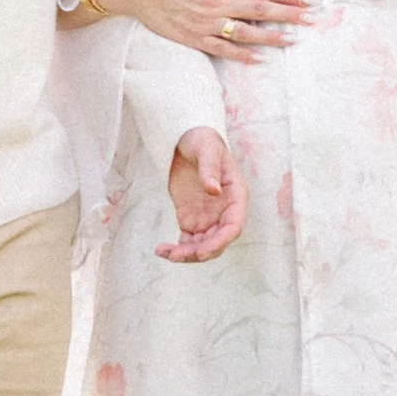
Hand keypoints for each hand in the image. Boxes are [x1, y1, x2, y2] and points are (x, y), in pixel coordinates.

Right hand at [86, 0, 309, 60]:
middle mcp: (217, 2)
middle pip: (261, 10)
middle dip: (289, 14)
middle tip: (313, 19)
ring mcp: (205, 22)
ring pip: (245, 32)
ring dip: (271, 37)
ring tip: (292, 40)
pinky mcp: (192, 37)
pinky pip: (221, 49)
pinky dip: (241, 54)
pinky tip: (259, 58)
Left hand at [158, 128, 245, 262]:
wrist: (186, 141)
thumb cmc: (203, 141)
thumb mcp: (207, 149)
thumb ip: (210, 168)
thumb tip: (214, 190)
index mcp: (236, 197)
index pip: (233, 226)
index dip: (220, 242)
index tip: (202, 251)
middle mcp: (224, 212)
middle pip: (217, 242)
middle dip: (198, 252)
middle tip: (175, 255)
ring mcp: (208, 218)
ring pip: (202, 246)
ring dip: (185, 254)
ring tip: (163, 252)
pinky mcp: (191, 220)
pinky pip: (187, 241)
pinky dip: (176, 249)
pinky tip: (161, 250)